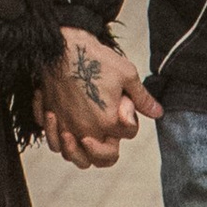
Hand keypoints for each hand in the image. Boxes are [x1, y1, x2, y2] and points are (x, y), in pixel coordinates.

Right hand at [36, 34, 161, 169]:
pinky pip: (51, 139)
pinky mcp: (49, 116)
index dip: (129, 117)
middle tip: (106, 132)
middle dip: (107, 150)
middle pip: (101, 159)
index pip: (127, 134)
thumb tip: (157, 112)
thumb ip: (142, 98)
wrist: (61, 46)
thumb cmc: (94, 58)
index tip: (122, 100)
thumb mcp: (127, 75)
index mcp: (108, 122)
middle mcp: (85, 130)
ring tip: (81, 136)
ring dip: (78, 150)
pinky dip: (56, 137)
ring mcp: (64, 126)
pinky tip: (61, 125)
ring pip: (72, 156)